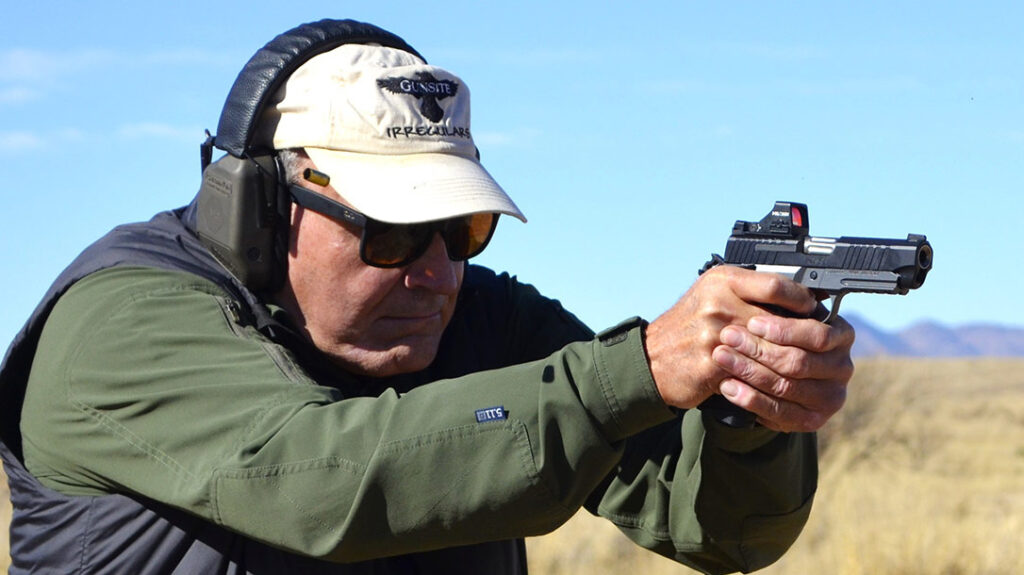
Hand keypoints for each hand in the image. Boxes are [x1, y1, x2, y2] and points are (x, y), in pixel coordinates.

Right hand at [644, 266, 820, 409]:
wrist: (651, 359)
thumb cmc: (688, 327)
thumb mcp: (713, 295)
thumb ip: (750, 292)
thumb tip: (800, 297)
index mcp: (722, 281)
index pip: (776, 286)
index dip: (801, 301)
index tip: (813, 312)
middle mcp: (717, 303)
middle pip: (778, 321)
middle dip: (800, 338)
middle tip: (817, 346)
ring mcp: (714, 334)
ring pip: (769, 350)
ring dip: (789, 363)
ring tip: (803, 368)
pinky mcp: (711, 364)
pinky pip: (753, 374)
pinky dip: (769, 381)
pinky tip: (780, 384)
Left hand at [712, 312, 853, 431]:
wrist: (771, 372)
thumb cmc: (774, 334)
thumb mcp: (782, 313)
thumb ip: (781, 304)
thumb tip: (767, 289)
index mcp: (842, 334)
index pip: (817, 334)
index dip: (784, 330)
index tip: (752, 322)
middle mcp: (842, 367)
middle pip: (799, 362)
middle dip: (758, 349)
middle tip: (728, 337)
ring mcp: (830, 396)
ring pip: (786, 386)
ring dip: (749, 372)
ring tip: (722, 357)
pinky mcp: (814, 419)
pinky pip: (780, 413)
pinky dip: (751, 399)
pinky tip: (728, 386)